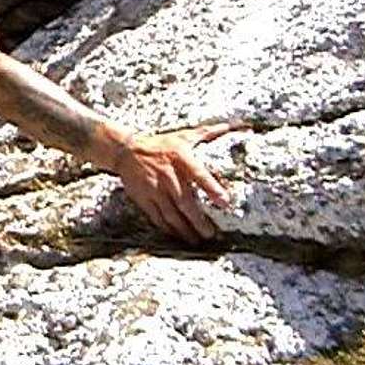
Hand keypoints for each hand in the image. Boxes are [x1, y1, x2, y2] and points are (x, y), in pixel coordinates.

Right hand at [113, 122, 238, 242]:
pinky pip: (157, 217)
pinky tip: (178, 234)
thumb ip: (210, 133)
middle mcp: (168, 174)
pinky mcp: (143, 198)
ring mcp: (154, 188)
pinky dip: (168, 228)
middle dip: (199, 220)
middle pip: (185, 202)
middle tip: (211, 233)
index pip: (199, 175)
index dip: (212, 189)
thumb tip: (238, 125)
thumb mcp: (184, 135)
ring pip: (171, 214)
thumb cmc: (161, 144)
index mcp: (180, 158)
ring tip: (197, 239)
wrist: (127, 151)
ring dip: (185, 229)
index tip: (225, 202)